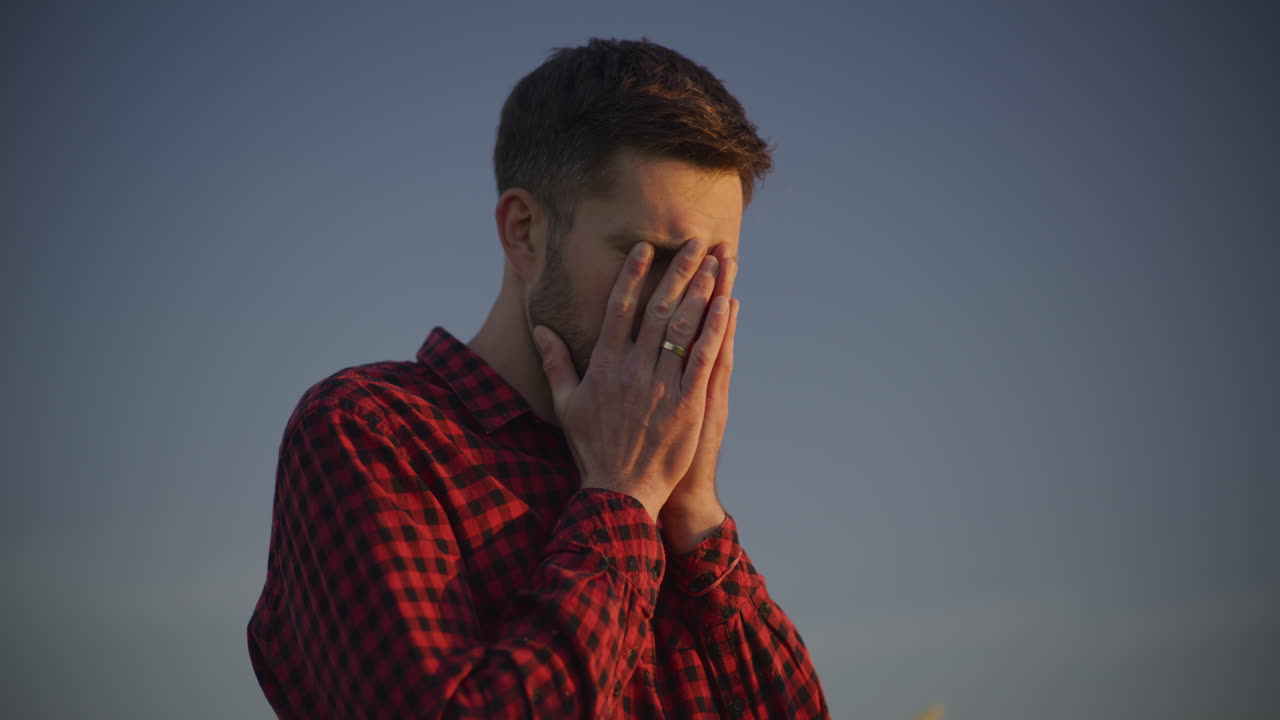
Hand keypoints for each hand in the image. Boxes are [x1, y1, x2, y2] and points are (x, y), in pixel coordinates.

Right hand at [534, 239, 731, 521]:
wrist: (620, 491)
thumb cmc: (592, 448)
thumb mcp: (565, 404)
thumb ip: (555, 362)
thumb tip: (540, 328)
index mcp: (604, 365)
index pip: (619, 308)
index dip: (633, 275)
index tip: (646, 247)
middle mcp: (633, 370)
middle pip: (659, 309)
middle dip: (680, 271)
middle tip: (697, 242)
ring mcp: (662, 386)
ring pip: (684, 328)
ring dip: (703, 291)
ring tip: (718, 262)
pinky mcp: (688, 405)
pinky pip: (703, 359)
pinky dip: (716, 330)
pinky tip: (727, 305)